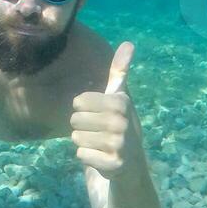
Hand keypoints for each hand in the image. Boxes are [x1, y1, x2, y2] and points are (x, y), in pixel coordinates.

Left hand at [71, 42, 137, 178]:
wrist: (131, 164)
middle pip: (75, 120)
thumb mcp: (120, 98)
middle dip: (82, 127)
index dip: (83, 110)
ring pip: (76, 138)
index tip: (98, 115)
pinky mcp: (113, 164)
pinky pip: (80, 155)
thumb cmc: (119, 125)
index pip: (78, 101)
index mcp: (121, 102)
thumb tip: (129, 43)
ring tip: (99, 145)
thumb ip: (120, 71)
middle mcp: (122, 122)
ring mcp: (119, 144)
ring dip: (83, 143)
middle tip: (99, 132)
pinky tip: (100, 157)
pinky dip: (86, 157)